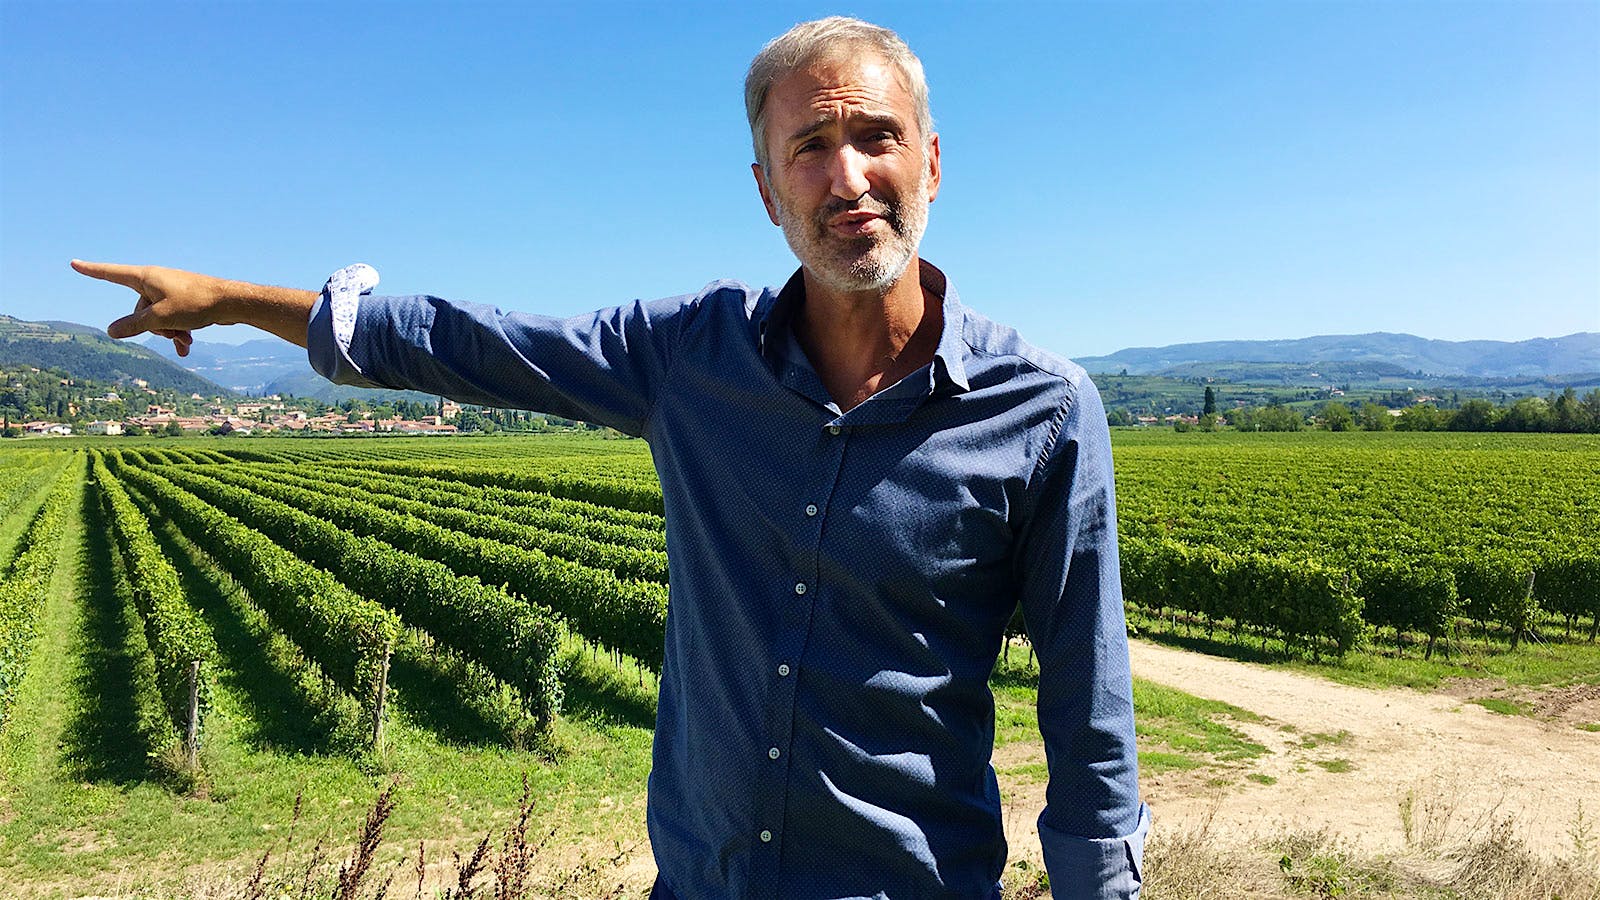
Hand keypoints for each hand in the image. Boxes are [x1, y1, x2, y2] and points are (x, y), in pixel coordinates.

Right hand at [71, 260, 228, 356]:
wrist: (232, 302)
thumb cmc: (196, 303)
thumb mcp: (160, 318)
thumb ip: (134, 325)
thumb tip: (111, 331)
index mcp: (146, 277)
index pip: (111, 274)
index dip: (92, 271)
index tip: (74, 263)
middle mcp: (156, 281)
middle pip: (139, 310)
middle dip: (154, 326)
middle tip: (174, 330)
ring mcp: (171, 291)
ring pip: (157, 319)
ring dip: (169, 332)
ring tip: (186, 338)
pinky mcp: (184, 301)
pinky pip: (172, 320)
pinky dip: (179, 333)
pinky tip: (187, 347)